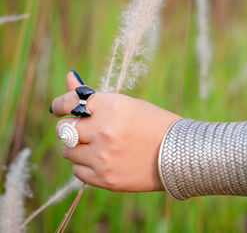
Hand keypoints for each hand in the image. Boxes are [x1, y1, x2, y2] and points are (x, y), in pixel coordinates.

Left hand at [51, 71, 180, 191]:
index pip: (69, 102)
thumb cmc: (154, 124)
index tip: (59, 109)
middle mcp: (104, 130)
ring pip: (68, 152)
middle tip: (83, 131)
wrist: (180, 153)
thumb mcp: (127, 105)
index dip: (60, 105)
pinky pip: (77, 171)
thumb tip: (68, 76)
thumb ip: (93, 97)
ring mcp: (103, 156)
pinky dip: (85, 166)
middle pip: (64, 129)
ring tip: (98, 147)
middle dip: (70, 128)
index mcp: (111, 106)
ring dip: (78, 148)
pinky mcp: (105, 178)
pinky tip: (102, 161)